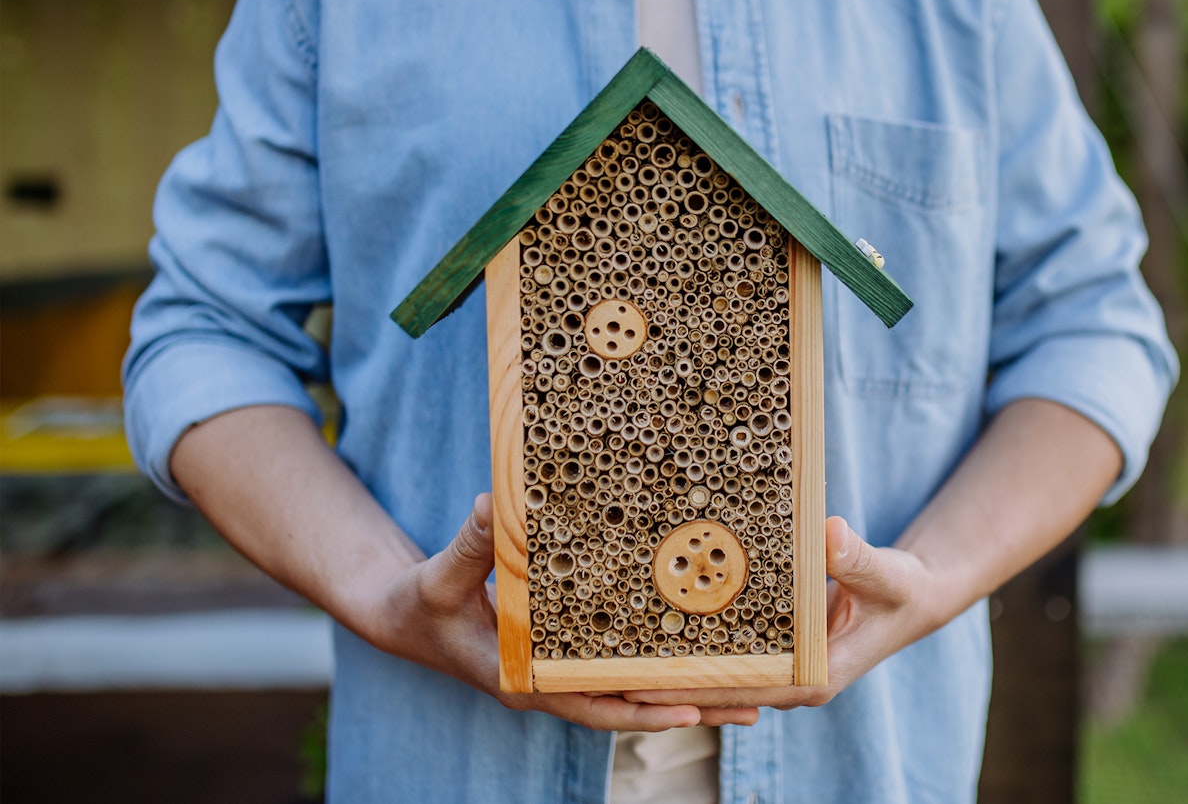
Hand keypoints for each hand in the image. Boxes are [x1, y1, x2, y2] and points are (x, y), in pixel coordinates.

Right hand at [369, 493, 759, 730]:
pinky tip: (701, 649)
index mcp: (523, 679)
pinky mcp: (567, 654)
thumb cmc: (422, 603)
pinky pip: (620, 665)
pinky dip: (659, 662)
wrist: (406, 617)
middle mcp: (551, 684)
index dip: (640, 710)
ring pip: (632, 690)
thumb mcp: (439, 578)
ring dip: (687, 690)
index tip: (691, 708)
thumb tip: (490, 505)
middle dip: (689, 706)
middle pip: (630, 706)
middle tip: (754, 703)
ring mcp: (561, 672)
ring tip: (751, 690)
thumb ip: (469, 545)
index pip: (592, 706)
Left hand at [623, 516, 937, 710]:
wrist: (910, 598)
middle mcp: (789, 680)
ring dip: (666, 669)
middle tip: (600, 674)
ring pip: (713, 677)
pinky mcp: (771, 651)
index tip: (641, 682)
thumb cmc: (901, 590)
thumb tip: (829, 532)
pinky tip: (645, 628)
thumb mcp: (887, 573)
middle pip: (714, 691)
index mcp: (813, 676)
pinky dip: (688, 646)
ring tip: (606, 657)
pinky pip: (722, 656)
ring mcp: (778, 668)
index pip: (740, 689)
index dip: (690, 687)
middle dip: (661, 685)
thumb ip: (856, 557)